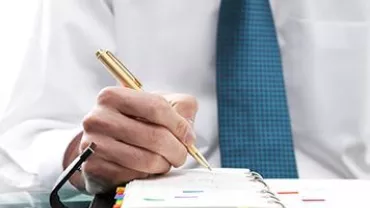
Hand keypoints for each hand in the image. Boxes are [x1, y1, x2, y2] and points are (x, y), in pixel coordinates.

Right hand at [63, 87, 197, 193]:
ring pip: (148, 160)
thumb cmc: (133, 122)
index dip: (179, 124)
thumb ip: (180, 106)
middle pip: (155, 136)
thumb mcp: (155, 104)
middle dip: (177, 149)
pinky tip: (146, 168)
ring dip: (164, 164)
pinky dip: (147, 175)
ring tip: (165, 161)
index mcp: (113, 96)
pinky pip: (135, 176)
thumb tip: (188, 132)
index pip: (156, 107)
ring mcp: (94, 145)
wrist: (101, 145)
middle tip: (181, 154)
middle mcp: (98, 118)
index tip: (188, 137)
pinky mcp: (95, 169)